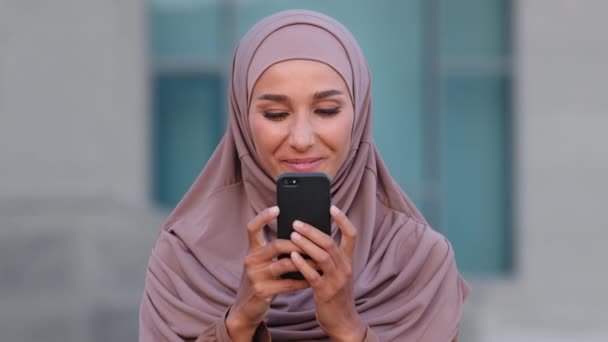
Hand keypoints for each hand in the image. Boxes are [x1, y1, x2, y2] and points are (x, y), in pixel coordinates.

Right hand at [226, 206, 309, 340]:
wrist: (247, 308)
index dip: (263, 217)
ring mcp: (254, 276)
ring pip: (284, 264)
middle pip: (276, 245)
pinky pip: (286, 284)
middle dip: (299, 244)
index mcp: (252, 250)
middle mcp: (250, 260)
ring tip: (320, 262)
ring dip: (305, 263)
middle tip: (316, 244)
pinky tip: (312, 279)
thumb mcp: (264, 264)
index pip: (252, 228)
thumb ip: (276, 251)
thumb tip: (302, 236)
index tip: (278, 208)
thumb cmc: (262, 281)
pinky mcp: (261, 291)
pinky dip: (301, 281)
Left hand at [289, 205, 365, 341]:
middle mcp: (345, 268)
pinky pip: (313, 275)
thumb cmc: (336, 294)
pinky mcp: (326, 292)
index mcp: (348, 261)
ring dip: (305, 244)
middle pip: (330, 242)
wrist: (343, 322)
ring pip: (322, 256)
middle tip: (296, 222)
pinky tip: (291, 256)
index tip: (331, 207)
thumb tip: (311, 238)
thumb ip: (329, 258)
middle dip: (312, 230)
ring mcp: (337, 280)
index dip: (342, 219)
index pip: (351, 235)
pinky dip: (302, 264)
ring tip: (292, 235)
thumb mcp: (337, 273)